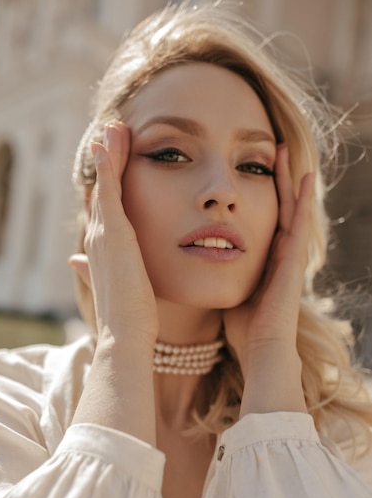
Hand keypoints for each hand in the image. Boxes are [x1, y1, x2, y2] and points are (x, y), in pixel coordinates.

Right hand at [69, 121, 157, 346]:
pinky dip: (108, 164)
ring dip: (109, 154)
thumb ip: (92, 269)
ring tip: (113, 127)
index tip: (111, 161)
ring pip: (105, 184)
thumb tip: (73, 262)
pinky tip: (108, 141)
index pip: (102, 209)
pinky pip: (110, 189)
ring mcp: (103, 234)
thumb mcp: (113, 286)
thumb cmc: (128, 317)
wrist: (126, 334)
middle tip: (112, 132)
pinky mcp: (113, 232)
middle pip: (101, 190)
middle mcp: (97, 238)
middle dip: (106, 161)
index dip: (105, 183)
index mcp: (101, 250)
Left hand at [223, 145, 314, 374]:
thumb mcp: (224, 290)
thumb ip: (215, 273)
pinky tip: (304, 176)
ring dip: (287, 180)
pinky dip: (304, 200)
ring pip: (290, 208)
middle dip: (272, 178)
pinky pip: (299, 223)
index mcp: (263, 259)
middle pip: (277, 206)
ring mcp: (289, 255)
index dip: (255, 194)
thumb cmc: (241, 326)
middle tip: (268, 150)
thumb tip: (192, 260)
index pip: (259, 218)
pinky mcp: (295, 260)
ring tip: (281, 151)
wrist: (260, 347)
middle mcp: (279, 253)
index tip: (246, 169)